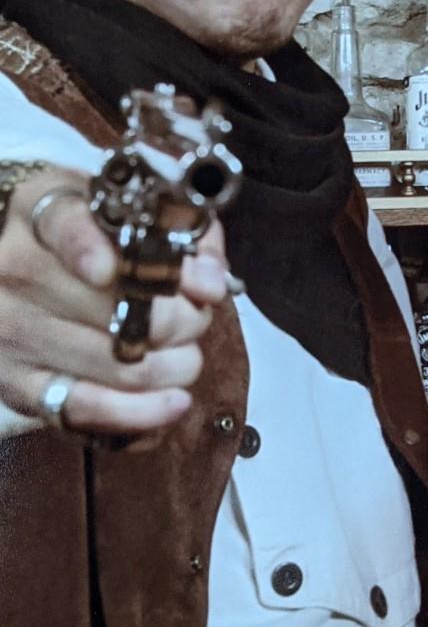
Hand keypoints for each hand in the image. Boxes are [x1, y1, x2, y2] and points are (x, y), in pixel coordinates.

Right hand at [0, 166, 229, 434]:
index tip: (113, 267)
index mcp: (44, 215)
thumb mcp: (130, 214)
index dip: (93, 250)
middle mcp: (19, 273)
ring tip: (186, 354)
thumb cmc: (90, 240)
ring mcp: (15, 333)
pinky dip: (143, 412)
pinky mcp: (21, 386)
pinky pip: (89, 410)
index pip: (68, 227)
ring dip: (176, 366)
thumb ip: (182, 237)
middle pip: (123, 310)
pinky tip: (174, 401)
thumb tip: (210, 282)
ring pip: (121, 366)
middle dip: (184, 321)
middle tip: (196, 317)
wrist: (24, 273)